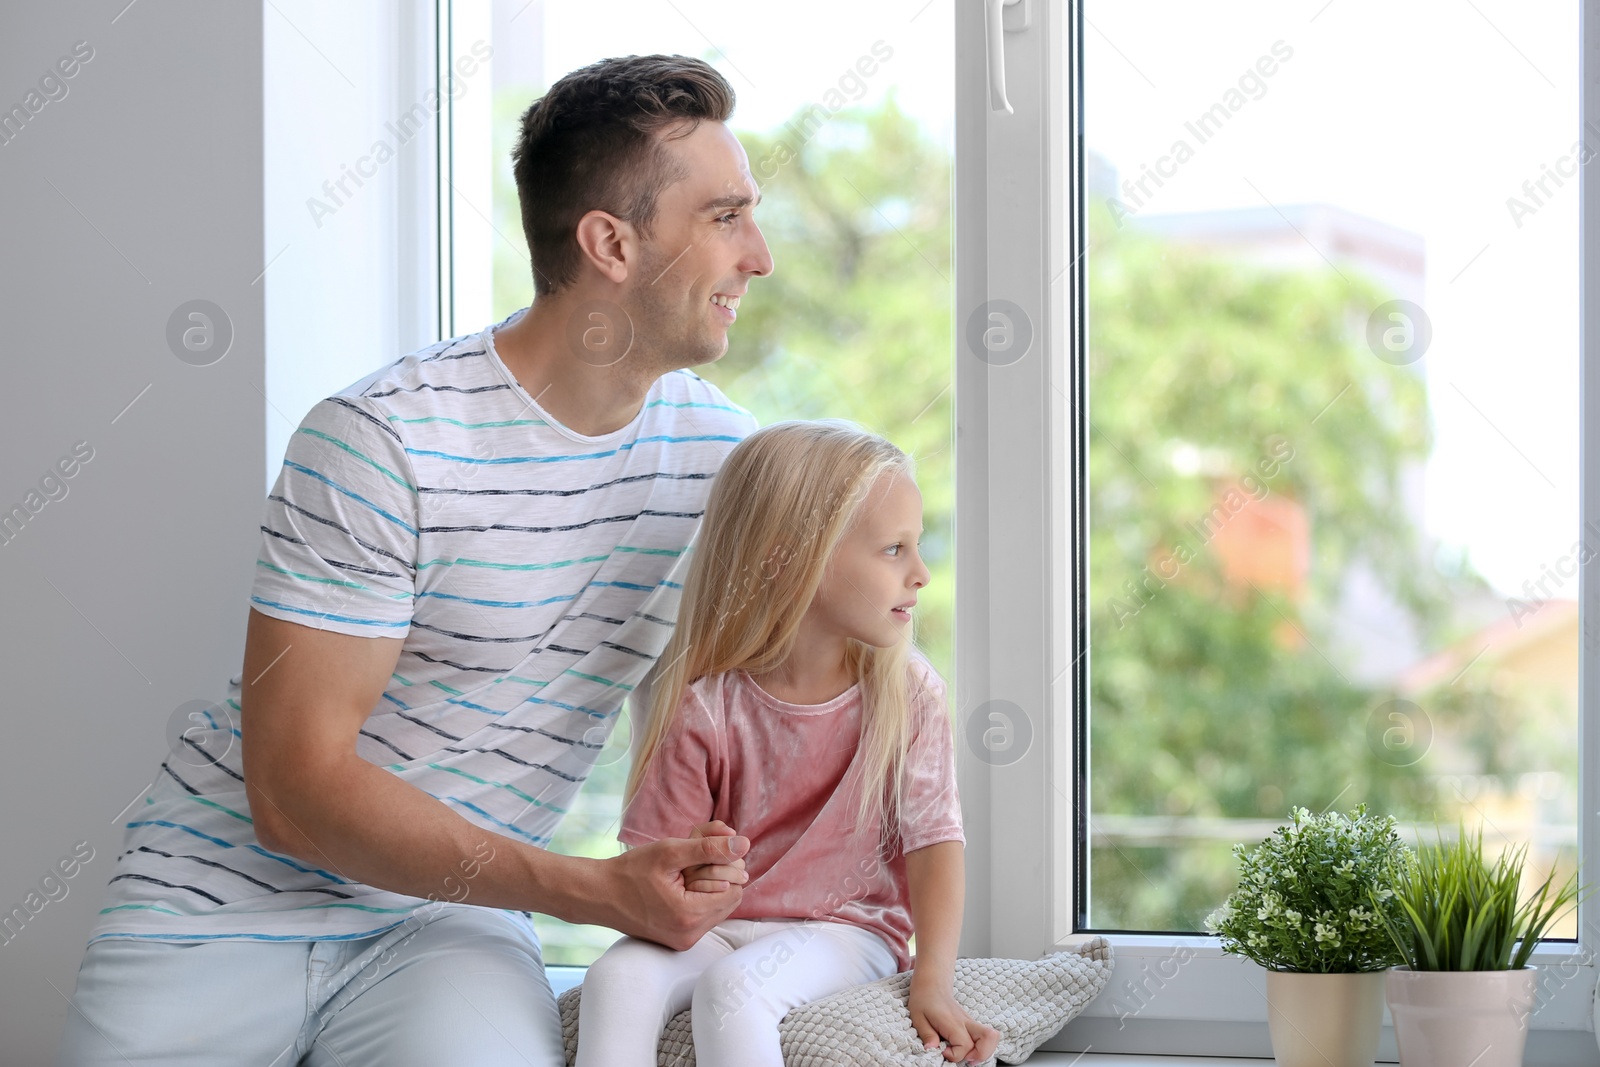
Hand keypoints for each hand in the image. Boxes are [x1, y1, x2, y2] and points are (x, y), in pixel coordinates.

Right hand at [602, 828, 749, 950]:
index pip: (735, 889)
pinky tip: (679, 885)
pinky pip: (703, 916)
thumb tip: (743, 844)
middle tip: (693, 860)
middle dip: (719, 875)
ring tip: (684, 872)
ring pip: (717, 907)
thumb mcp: (670, 852)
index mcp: (689, 917)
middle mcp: (690, 936)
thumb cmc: (630, 871)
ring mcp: (683, 941)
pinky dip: (698, 897)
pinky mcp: (677, 940)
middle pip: (729, 900)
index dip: (726, 866)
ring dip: (709, 885)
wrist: (598, 894)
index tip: (704, 853)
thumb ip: (709, 848)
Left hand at [908, 981, 1000, 1064]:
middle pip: (989, 1037)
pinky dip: (982, 1047)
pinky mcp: (972, 1024)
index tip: (942, 1050)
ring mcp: (971, 1022)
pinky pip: (986, 1037)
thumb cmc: (924, 1000)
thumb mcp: (918, 1018)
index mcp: (953, 1022)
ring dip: (984, 1051)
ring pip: (992, 1037)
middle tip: (965, 1059)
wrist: (932, 986)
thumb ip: (927, 1035)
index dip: (954, 1055)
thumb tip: (932, 1049)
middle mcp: (966, 1022)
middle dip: (981, 1054)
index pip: (964, 1045)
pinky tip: (968, 1050)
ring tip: (968, 1056)